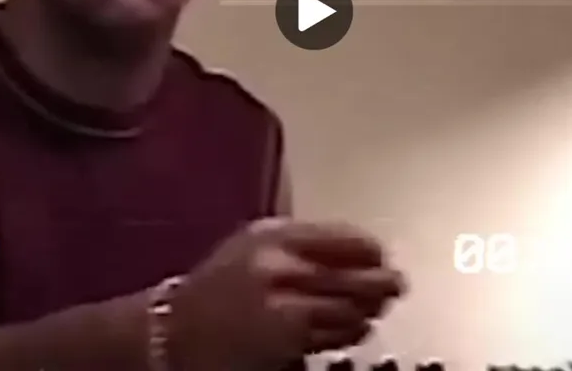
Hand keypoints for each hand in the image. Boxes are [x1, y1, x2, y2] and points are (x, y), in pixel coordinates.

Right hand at [168, 218, 405, 370]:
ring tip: (373, 309)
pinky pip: (336, 334)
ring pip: (351, 307)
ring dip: (368, 310)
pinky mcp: (287, 337)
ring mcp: (284, 302)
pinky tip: (351, 330)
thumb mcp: (255, 247)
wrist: (175, 333)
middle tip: (395, 286)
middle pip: (356, 274)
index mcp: (276, 234)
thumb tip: (363, 253)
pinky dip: (350, 333)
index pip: (348, 240)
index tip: (382, 259)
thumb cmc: (219, 290)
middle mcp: (281, 263)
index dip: (373, 253)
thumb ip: (304, 245)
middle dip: (382, 283)